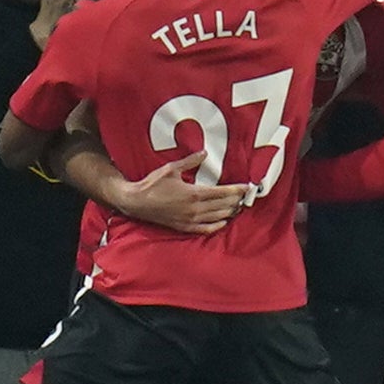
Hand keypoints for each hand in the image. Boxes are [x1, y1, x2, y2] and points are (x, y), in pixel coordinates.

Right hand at [111, 150, 250, 233]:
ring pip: (217, 218)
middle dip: (236, 201)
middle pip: (223, 206)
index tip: (246, 187)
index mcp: (193, 193)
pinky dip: (217, 226)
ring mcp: (190, 220)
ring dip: (230, 212)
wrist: (136, 202)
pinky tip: (223, 222)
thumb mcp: (171, 168)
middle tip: (245, 197)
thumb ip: (190, 161)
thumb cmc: (152, 184)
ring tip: (238, 207)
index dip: (236, 190)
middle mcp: (194, 209)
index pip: (222, 193)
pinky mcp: (184, 227)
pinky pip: (205, 229)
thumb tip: (204, 153)